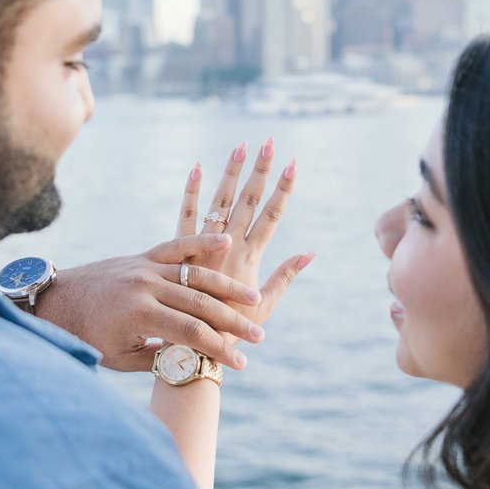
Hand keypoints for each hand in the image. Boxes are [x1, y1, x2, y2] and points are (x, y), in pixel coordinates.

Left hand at [37, 234, 264, 371]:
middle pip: (201, 305)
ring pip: (196, 274)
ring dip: (228, 286)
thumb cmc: (86, 337)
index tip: (241, 364)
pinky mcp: (142, 256)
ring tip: (254, 299)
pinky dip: (202, 242)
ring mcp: (145, 267)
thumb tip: (195, 360)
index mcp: (138, 315)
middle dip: (233, 322)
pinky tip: (227, 239)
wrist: (56, 302)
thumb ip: (157, 358)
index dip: (219, 350)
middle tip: (259, 337)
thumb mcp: (120, 356)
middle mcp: (145, 287)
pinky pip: (177, 245)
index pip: (191, 335)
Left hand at [174, 140, 314, 339]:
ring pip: (220, 201)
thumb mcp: (265, 306)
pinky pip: (185, 215)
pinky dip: (191, 191)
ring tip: (241, 146)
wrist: (191, 346)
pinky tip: (196, 167)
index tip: (292, 164)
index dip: (283, 189)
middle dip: (260, 170)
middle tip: (269, 142)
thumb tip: (310, 252)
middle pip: (248, 200)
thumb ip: (286, 276)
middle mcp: (228, 247)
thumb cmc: (232, 332)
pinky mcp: (179, 250)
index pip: (271, 215)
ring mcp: (203, 246)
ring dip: (231, 173)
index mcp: (250, 259)